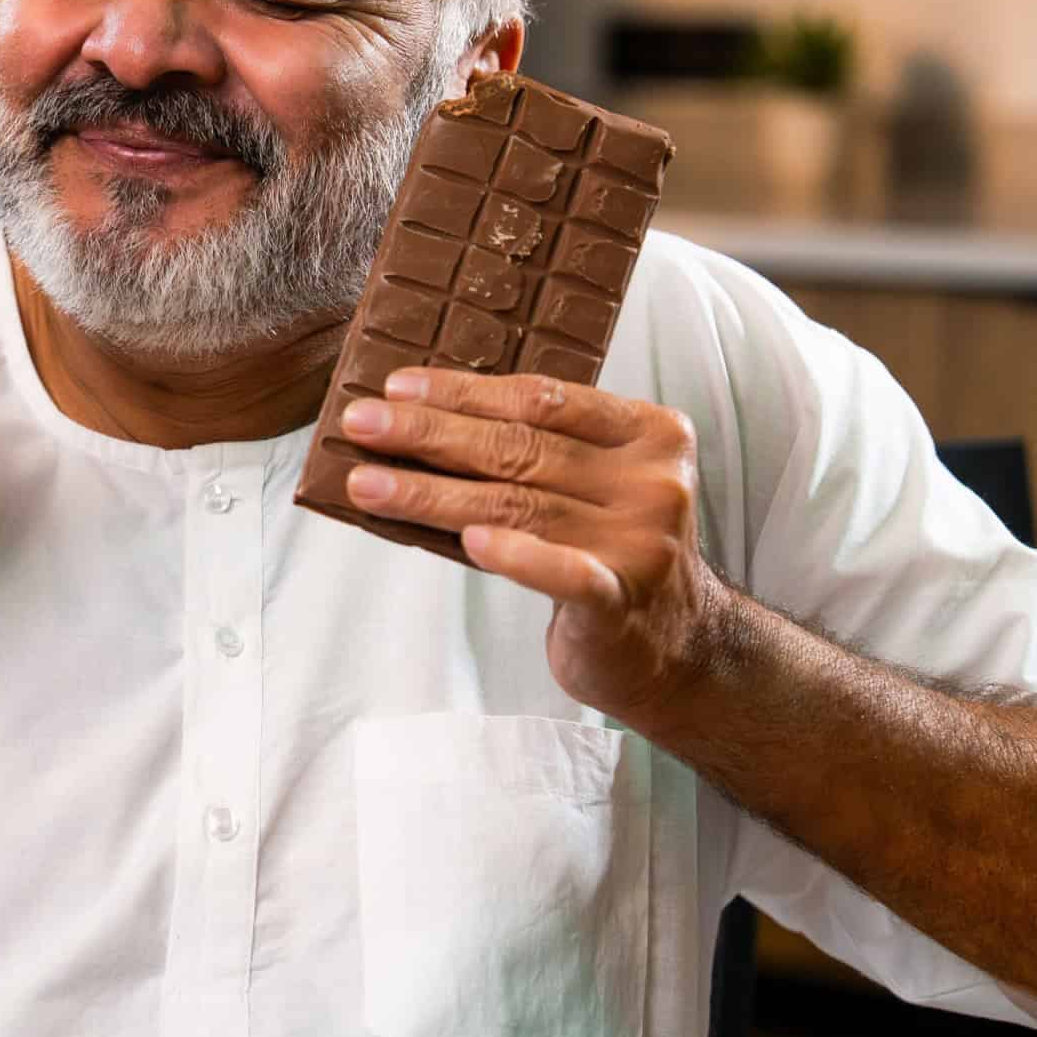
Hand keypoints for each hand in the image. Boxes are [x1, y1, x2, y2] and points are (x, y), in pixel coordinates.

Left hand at [336, 369, 728, 725]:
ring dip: (431, 493)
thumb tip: (423, 418)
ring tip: (365, 483)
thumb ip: (539, 450)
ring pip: (518, 506)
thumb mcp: (594, 485)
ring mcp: (641, 543)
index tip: (397, 387)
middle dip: (429, 433)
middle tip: (361, 423)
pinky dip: (514, 556)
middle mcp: (652, 483)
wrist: (675, 650)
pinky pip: (562, 572)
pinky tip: (466, 542)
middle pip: (521, 447)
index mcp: (650, 433)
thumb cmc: (612, 552)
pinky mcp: (621, 602)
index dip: (463, 391)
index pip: (542, 399)